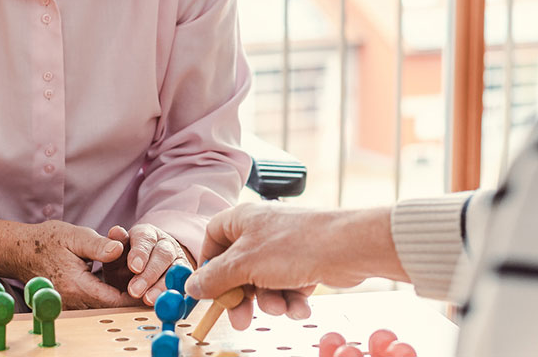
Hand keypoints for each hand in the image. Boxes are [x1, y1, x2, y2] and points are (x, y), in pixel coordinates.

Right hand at [0, 216, 142, 309]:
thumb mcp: (75, 236)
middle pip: (110, 305)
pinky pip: (93, 302)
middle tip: (148, 282)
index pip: (113, 300)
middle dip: (130, 294)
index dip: (134, 296)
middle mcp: (72, 301)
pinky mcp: (69, 302)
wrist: (20, 250)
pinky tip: (117, 279)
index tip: (151, 288)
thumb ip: (99, 245)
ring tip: (136, 278)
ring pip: (102, 305)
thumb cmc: (47, 240)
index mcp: (76, 286)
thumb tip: (120, 249)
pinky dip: (107, 293)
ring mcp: (69, 304)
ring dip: (119, 294)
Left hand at [103, 224, 194, 305]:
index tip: (134, 267)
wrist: (136, 277)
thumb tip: (115, 232)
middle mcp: (165, 244)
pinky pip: (183, 284)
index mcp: (146, 234)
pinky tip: (163, 302)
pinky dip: (173, 293)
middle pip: (163, 254)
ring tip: (148, 300)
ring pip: (175, 269)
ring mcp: (177, 260)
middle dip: (149, 274)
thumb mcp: (115, 257)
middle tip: (135, 290)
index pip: (145, 238)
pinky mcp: (184, 276)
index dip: (140, 252)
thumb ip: (113, 247)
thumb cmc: (124, 264)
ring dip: (161, 286)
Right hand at [185, 203, 404, 330]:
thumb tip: (191, 287)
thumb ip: (215, 278)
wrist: (347, 248)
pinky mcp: (304, 263)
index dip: (209, 264)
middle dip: (242, 296)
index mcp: (242, 220)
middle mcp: (262, 231)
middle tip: (241, 318)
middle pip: (238, 268)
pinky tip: (300, 306)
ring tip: (282, 306)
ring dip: (271, 301)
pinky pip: (287, 287)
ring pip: (264, 283)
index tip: (209, 288)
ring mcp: (284, 248)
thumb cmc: (295, 246)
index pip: (213, 238)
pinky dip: (292, 299)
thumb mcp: (244, 265)